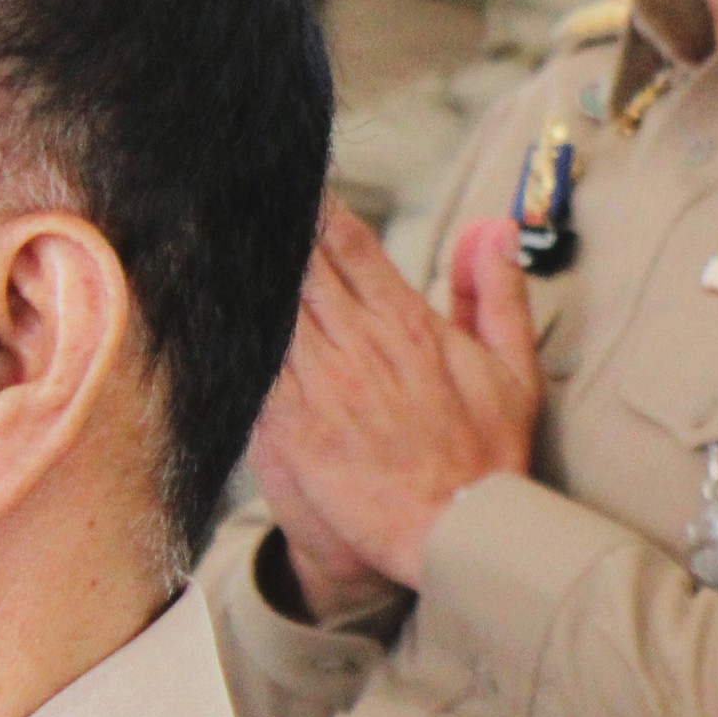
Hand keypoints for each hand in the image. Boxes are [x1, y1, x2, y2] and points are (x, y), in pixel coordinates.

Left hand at [245, 206, 545, 612]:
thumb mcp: (514, 368)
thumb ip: (497, 292)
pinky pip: (249, 359)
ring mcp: (320, 382)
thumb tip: (494, 225)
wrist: (453, 532)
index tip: (287, 183)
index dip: (313, 208)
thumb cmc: (485, 457)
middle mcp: (359, 344)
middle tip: (230, 192)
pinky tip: (202, 298)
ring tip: (205, 229)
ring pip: (266, 303)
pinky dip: (227, 326)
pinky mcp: (287, 421)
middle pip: (297, 265)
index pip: (348, 245)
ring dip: (238, 266)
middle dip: (265, 226)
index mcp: (409, 324)